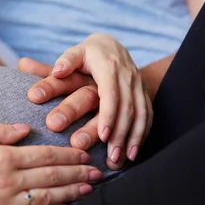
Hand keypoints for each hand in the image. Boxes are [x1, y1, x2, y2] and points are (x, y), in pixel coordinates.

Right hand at [0, 124, 101, 204]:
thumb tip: (24, 129)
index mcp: (2, 157)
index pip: (45, 155)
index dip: (69, 154)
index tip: (84, 153)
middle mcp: (8, 182)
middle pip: (53, 176)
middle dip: (78, 173)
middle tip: (98, 171)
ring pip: (48, 199)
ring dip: (72, 193)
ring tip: (89, 189)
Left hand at [21, 34, 152, 168]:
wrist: (112, 45)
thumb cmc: (88, 53)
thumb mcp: (76, 52)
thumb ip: (66, 61)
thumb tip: (57, 70)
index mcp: (108, 67)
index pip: (111, 94)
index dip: (108, 116)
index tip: (102, 137)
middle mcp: (127, 76)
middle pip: (127, 108)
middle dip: (121, 133)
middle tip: (112, 156)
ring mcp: (138, 85)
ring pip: (140, 113)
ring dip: (133, 138)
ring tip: (123, 159)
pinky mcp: (143, 93)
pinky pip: (148, 114)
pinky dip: (142, 134)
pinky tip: (134, 152)